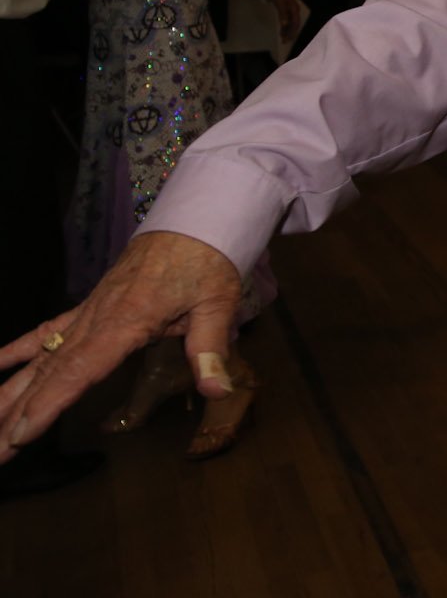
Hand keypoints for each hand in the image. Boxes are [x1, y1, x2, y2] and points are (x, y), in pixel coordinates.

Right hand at [0, 232, 242, 465]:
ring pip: (40, 358)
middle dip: (16, 413)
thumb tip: (217, 391)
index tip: (21, 433)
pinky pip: (46, 331)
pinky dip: (16, 350)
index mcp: (125, 322)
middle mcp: (96, 320)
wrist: (193, 220)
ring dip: (10, 391)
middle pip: (49, 373)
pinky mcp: (89, 307)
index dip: (48, 403)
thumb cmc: (207, 260)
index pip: (79, 370)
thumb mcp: (218, 302)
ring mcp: (88, 313)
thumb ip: (210, 349)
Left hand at [269, 0, 303, 41]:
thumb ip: (283, 14)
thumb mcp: (280, 4)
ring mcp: (291, 12)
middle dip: (290, 34)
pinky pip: (288, 21)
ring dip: (287, 31)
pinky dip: (285, 27)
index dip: (292, 32)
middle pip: (294, 25)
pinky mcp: (287, 12)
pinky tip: (282, 31)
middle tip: (284, 41)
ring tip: (282, 38)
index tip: (287, 38)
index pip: (295, 24)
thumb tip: (284, 24)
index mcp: (295, 10)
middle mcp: (295, 12)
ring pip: (291, 24)